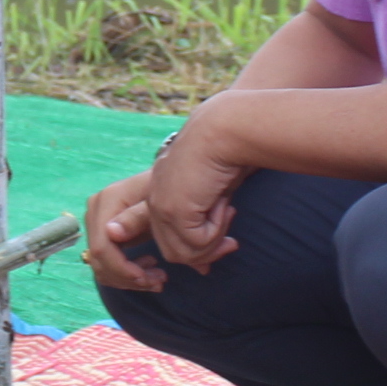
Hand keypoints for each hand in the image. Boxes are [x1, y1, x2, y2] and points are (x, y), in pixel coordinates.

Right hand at [83, 171, 168, 292]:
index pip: (102, 247)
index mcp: (106, 201)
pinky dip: (125, 274)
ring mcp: (96, 222)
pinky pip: (106, 263)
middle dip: (128, 278)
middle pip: (99, 260)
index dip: (122, 269)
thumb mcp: (159, 202)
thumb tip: (111, 234)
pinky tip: (149, 268)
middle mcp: (94, 211)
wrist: (171, 180)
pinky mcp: (103, 232)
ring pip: (101, 266)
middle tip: (159, 281)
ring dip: (128, 280)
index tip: (149, 278)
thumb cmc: (170, 189)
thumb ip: (138, 217)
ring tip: (158, 277)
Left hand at [142, 113, 247, 273]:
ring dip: (212, 242)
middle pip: (173, 252)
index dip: (194, 250)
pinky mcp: (173, 211)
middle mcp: (154, 200)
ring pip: (184, 253)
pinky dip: (216, 231)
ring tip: (229, 215)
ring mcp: (160, 207)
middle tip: (232, 243)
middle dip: (205, 254)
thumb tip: (217, 254)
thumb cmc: (225, 153)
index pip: (168, 238)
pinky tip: (224, 206)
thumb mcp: (212, 193)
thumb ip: (207, 220)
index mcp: (160, 193)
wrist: (223, 131)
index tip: (222, 246)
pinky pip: (197, 242)